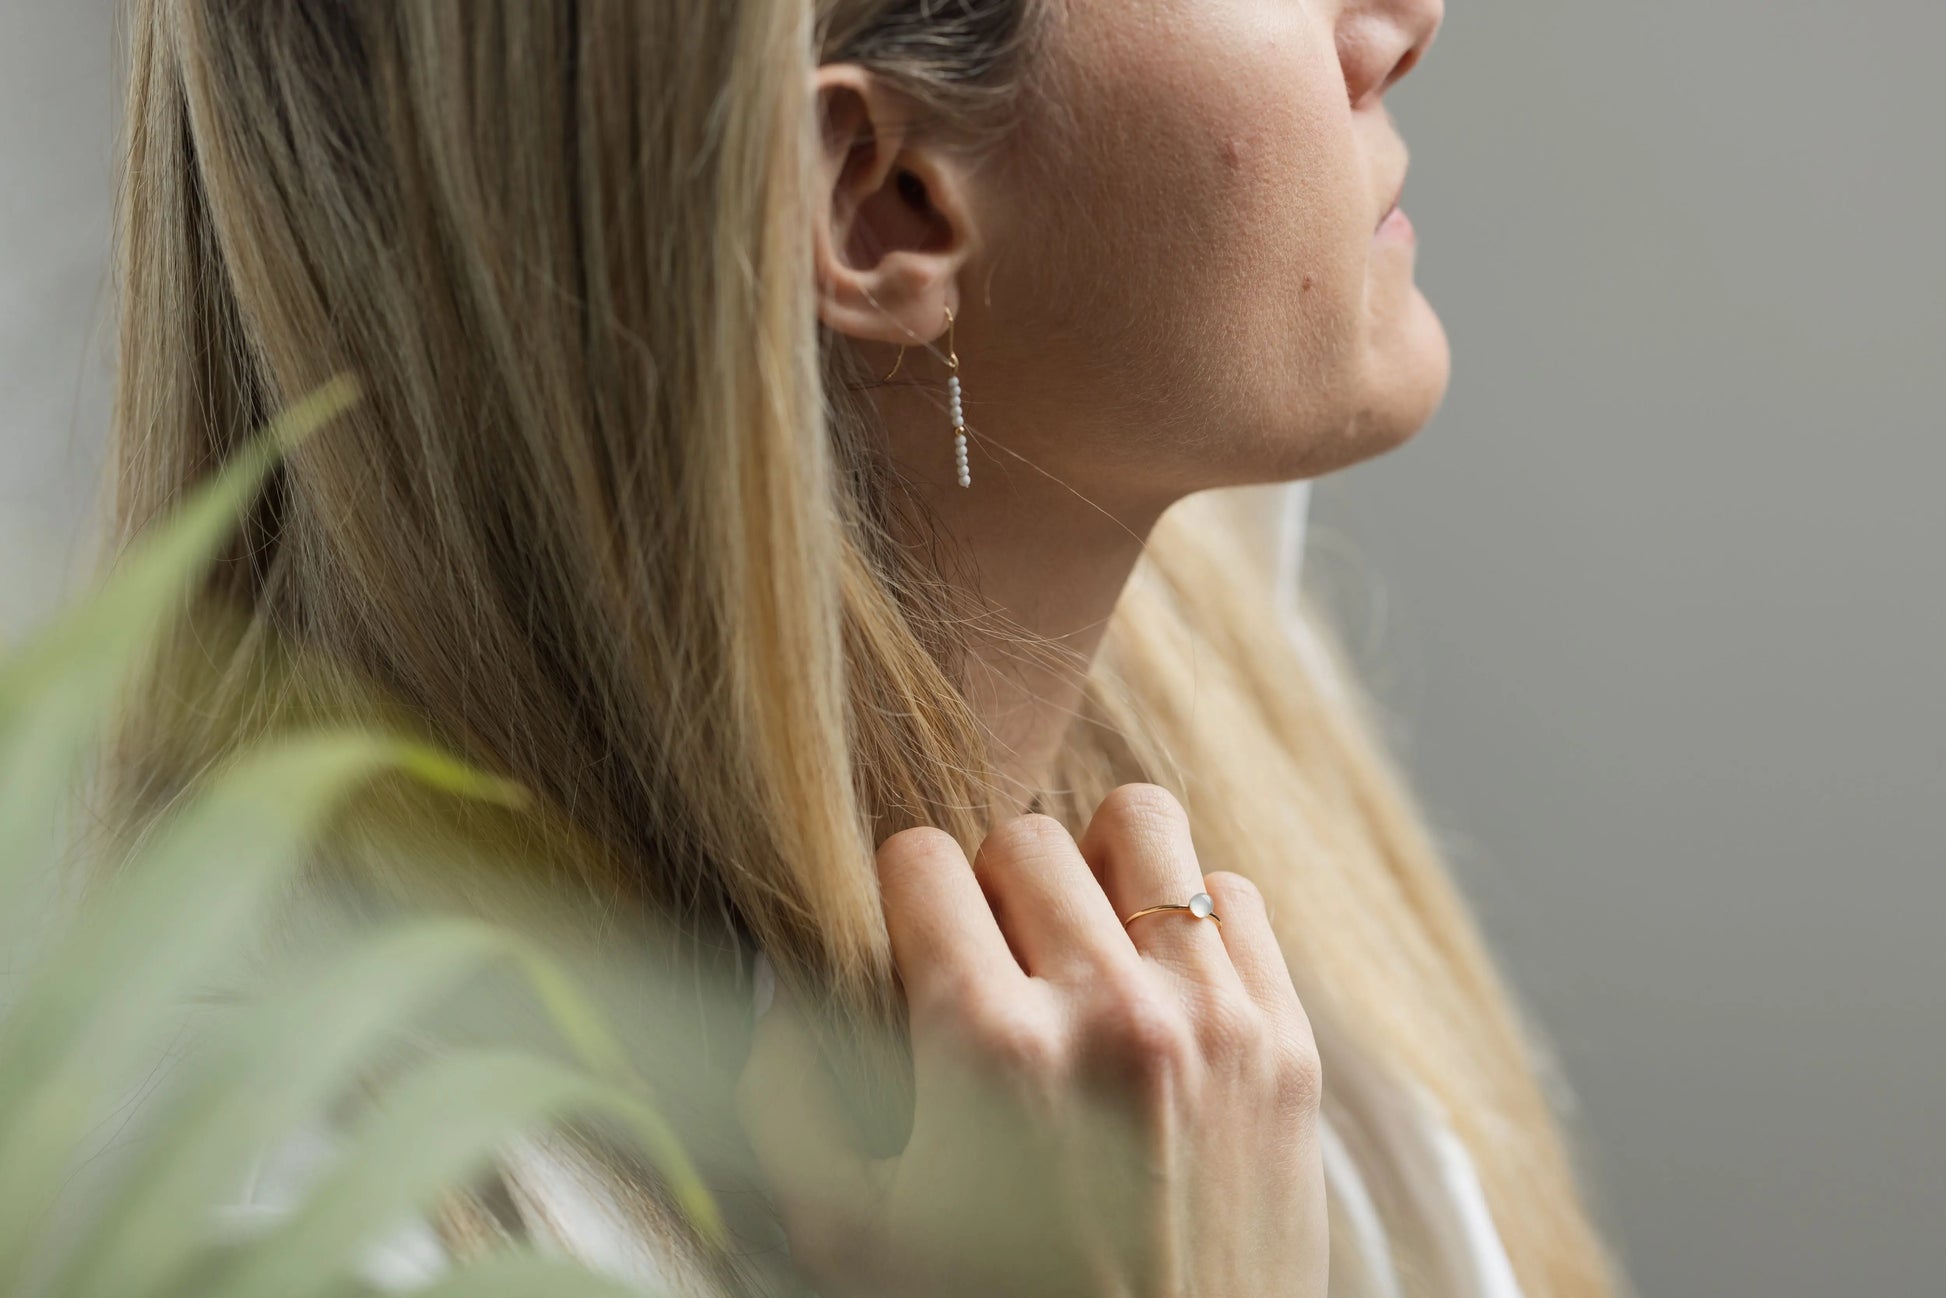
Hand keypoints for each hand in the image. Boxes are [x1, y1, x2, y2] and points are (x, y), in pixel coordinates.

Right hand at [734, 784, 1326, 1297]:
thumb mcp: (847, 1238)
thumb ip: (788, 1095)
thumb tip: (790, 989)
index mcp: (988, 1047)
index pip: (921, 857)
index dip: (898, 899)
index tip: (910, 945)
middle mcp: (1109, 1011)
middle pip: (1025, 836)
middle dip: (989, 889)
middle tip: (990, 963)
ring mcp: (1216, 1020)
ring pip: (1143, 826)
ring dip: (1096, 870)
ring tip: (1080, 943)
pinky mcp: (1289, 1046)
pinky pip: (1236, 896)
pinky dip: (1189, 921)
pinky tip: (1159, 986)